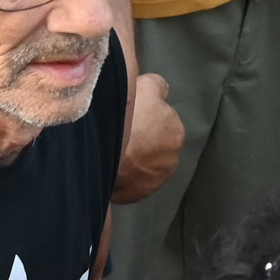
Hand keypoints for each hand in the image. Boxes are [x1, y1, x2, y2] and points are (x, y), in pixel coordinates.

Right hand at [116, 71, 183, 203]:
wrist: (104, 156)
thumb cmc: (126, 117)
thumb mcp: (145, 86)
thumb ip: (157, 86)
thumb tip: (160, 90)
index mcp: (176, 131)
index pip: (163, 117)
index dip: (146, 113)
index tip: (132, 112)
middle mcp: (171, 157)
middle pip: (155, 142)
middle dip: (143, 137)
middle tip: (122, 131)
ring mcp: (155, 179)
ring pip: (144, 162)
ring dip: (135, 157)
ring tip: (115, 150)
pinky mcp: (140, 194)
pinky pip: (133, 180)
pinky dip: (126, 174)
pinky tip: (113, 165)